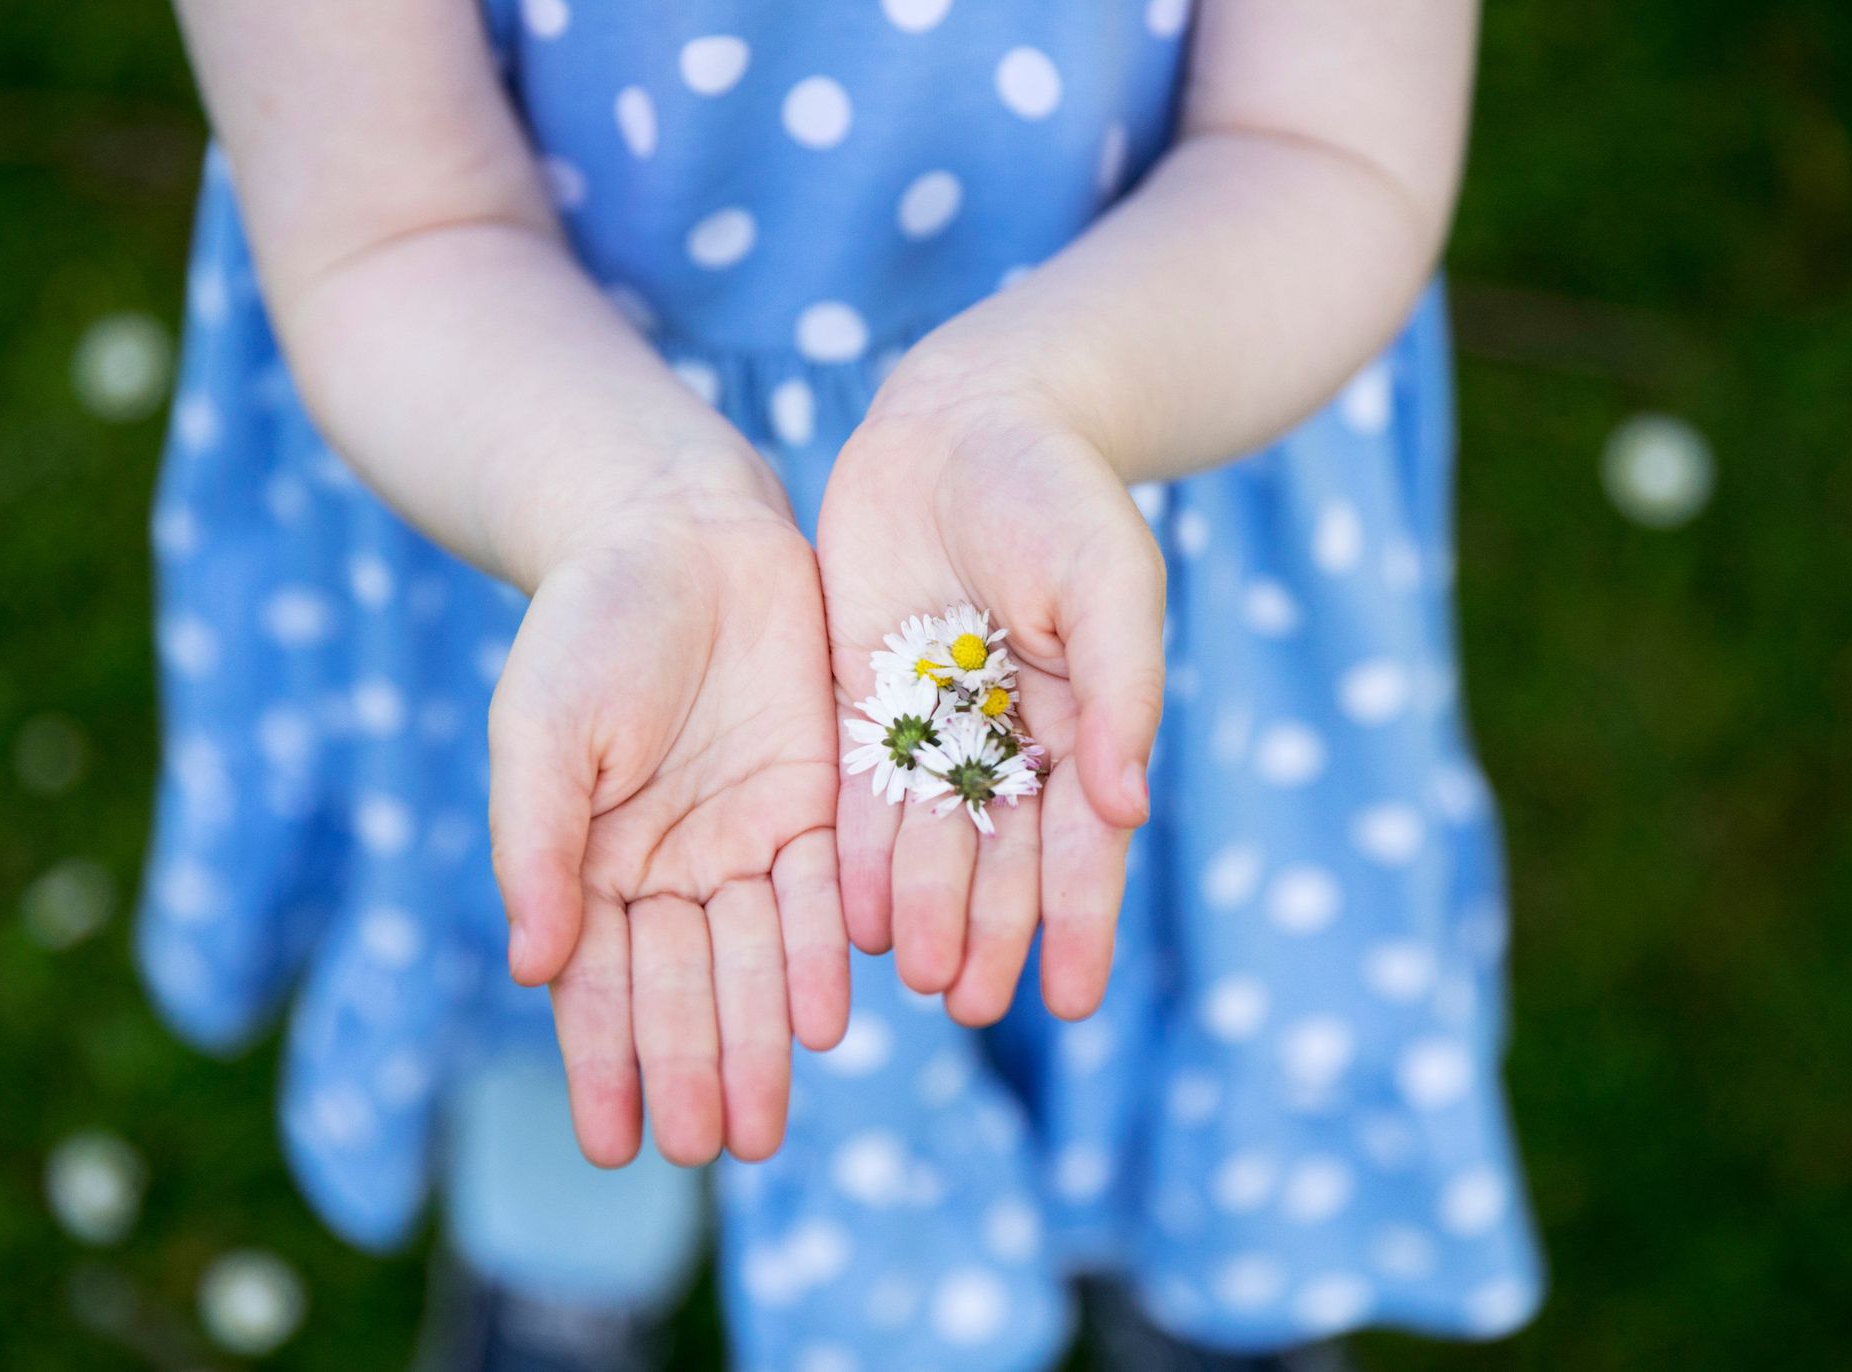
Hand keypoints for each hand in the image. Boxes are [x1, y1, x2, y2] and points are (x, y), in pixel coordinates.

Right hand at [489, 459, 848, 1166]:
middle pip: (682, 985)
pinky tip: (825, 1020)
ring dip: (757, 1039)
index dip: (604, 1063)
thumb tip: (532, 967)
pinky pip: (821, 891)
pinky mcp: (814, 797)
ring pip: (754, 957)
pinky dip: (820, 954)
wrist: (678, 527)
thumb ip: (535, 845)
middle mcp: (670, 863)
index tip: (613, 1148)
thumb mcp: (540, 731)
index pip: (596, 982)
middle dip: (694, 1068)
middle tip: (712, 1150)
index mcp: (589, 858)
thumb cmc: (587, 624)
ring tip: (763, 1126)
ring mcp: (744, 834)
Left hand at [816, 357, 1165, 1025]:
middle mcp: (1006, 744)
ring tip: (917, 977)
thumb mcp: (1109, 578)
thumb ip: (1123, 688)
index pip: (1082, 845)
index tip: (1070, 998)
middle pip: (1000, 861)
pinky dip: (858, 855)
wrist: (965, 419)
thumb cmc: (1059, 493)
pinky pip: (857, 795)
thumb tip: (1128, 807)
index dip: (1078, 921)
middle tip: (971, 1005)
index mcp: (1081, 725)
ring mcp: (931, 729)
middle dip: (991, 933)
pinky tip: (852, 917)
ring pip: (928, 843)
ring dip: (926, 911)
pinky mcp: (863, 704)